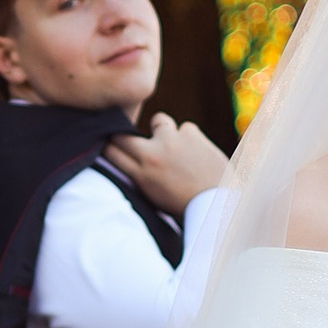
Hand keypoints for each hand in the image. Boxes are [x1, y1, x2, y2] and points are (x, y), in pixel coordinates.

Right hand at [107, 112, 230, 210]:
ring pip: (159, 121)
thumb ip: (140, 176)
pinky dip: (191, 137)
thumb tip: (128, 159)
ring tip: (175, 145)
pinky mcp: (191, 134)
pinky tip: (197, 151)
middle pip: (123, 135)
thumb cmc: (186, 206)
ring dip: (164, 130)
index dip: (109, 147)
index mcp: (140, 175)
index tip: (113, 146)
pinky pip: (186, 128)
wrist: (218, 205)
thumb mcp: (154, 197)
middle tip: (138, 143)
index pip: (110, 152)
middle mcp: (152, 156)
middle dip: (125, 136)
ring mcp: (171, 142)